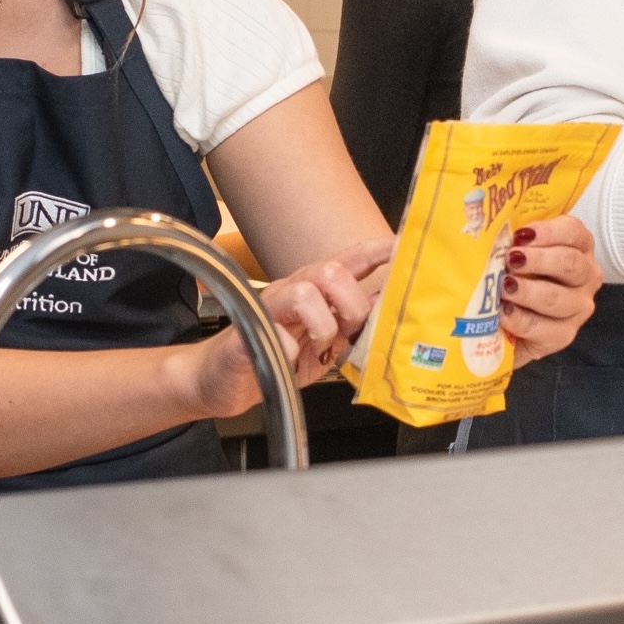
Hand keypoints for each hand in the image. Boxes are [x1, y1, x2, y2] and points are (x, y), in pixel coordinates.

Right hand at [162, 240, 388, 416]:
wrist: (221, 380)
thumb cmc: (274, 355)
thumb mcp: (324, 343)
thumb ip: (352, 324)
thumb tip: (384, 306)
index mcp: (314, 291)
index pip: (349, 261)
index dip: (376, 250)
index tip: (402, 244)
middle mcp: (291, 292)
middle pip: (331, 273)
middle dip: (352, 304)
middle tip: (349, 331)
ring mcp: (267, 309)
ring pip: (306, 293)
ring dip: (323, 325)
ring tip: (317, 346)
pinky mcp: (246, 332)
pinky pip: (275, 331)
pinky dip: (288, 349)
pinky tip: (287, 359)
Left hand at [494, 216, 597, 362]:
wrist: (507, 326)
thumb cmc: (513, 278)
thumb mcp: (514, 252)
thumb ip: (510, 238)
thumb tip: (484, 226)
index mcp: (577, 247)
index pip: (573, 232)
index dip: (549, 231)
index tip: (521, 234)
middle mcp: (584, 276)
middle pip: (570, 263)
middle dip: (538, 260)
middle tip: (511, 259)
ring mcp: (577, 307)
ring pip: (557, 298)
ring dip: (527, 291)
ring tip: (503, 287)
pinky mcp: (563, 335)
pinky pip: (543, 328)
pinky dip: (520, 319)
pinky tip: (503, 313)